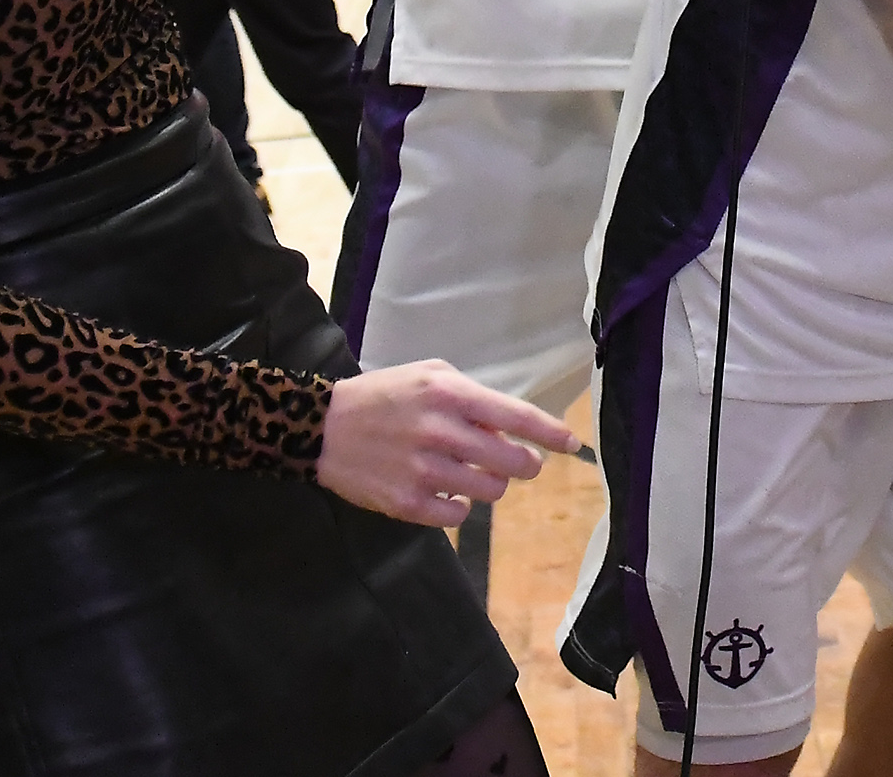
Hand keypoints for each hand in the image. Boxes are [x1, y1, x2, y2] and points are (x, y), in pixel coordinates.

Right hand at [316, 362, 577, 527]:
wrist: (321, 428)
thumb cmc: (384, 395)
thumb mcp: (428, 376)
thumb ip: (472, 398)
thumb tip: (509, 430)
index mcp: (449, 395)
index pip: (516, 416)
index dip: (550, 433)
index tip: (572, 444)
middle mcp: (440, 432)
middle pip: (511, 461)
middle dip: (524, 464)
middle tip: (518, 463)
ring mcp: (423, 471)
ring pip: (490, 491)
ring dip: (490, 484)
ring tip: (470, 472)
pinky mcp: (406, 504)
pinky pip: (458, 516)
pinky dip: (460, 507)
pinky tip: (446, 492)